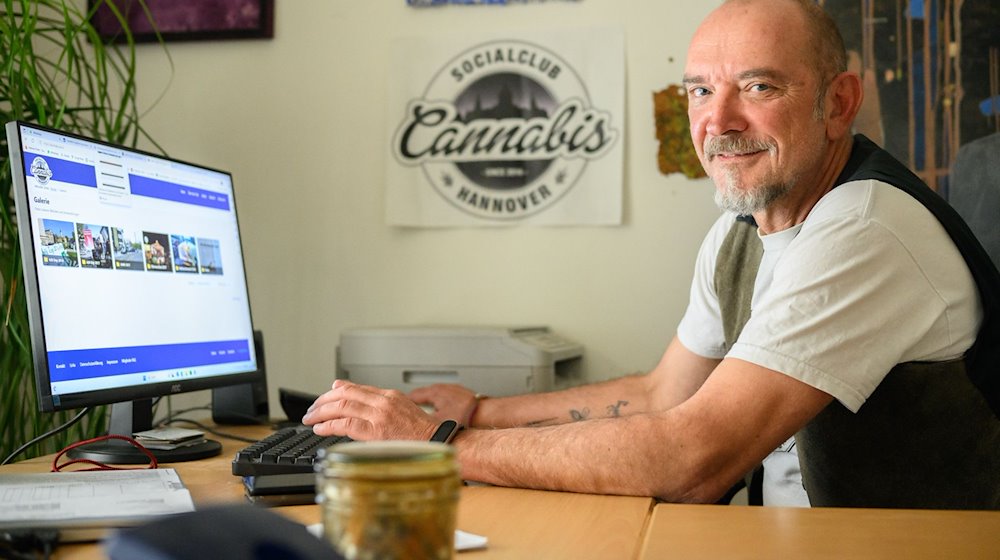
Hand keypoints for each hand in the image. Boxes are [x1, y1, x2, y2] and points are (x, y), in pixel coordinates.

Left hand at [301, 379, 436, 440]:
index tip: (325, 396)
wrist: (438, 442)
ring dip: (321, 412)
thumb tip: (361, 403)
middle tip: (312, 409)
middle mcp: (383, 401)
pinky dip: (329, 425)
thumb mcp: (403, 410)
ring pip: (342, 406)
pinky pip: (345, 424)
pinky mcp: (376, 431)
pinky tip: (320, 429)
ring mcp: (379, 414)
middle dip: (324, 400)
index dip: (336, 391)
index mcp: (390, 395)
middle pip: (345, 393)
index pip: (357, 387)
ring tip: (310, 418)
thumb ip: (382, 405)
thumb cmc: (422, 433)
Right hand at [408, 384, 479, 424]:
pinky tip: (442, 411)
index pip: (413, 395)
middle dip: (415, 402)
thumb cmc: (464, 416)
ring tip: (425, 412)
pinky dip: (439, 402)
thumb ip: (423, 424)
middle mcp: (442, 388)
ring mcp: (451, 389)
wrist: (484, 412)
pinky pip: (444, 396)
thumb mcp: (437, 423)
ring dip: (428, 402)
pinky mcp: (460, 393)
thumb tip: (412, 429)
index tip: (400, 407)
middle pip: (423, 393)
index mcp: (433, 393)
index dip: (404, 402)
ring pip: (434, 394)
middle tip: (410, 410)